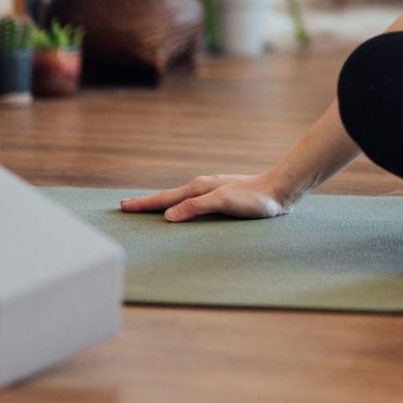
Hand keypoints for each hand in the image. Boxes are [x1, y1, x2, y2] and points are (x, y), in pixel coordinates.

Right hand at [119, 172, 294, 220]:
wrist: (279, 190)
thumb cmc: (254, 199)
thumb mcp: (224, 202)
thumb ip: (196, 207)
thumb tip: (167, 215)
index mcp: (198, 188)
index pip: (164, 198)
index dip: (144, 204)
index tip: (123, 206)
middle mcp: (201, 187)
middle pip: (167, 196)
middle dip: (146, 202)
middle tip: (125, 206)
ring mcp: (210, 191)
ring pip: (178, 198)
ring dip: (161, 203)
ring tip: (147, 208)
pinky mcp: (220, 198)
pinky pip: (190, 202)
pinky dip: (177, 206)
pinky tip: (181, 210)